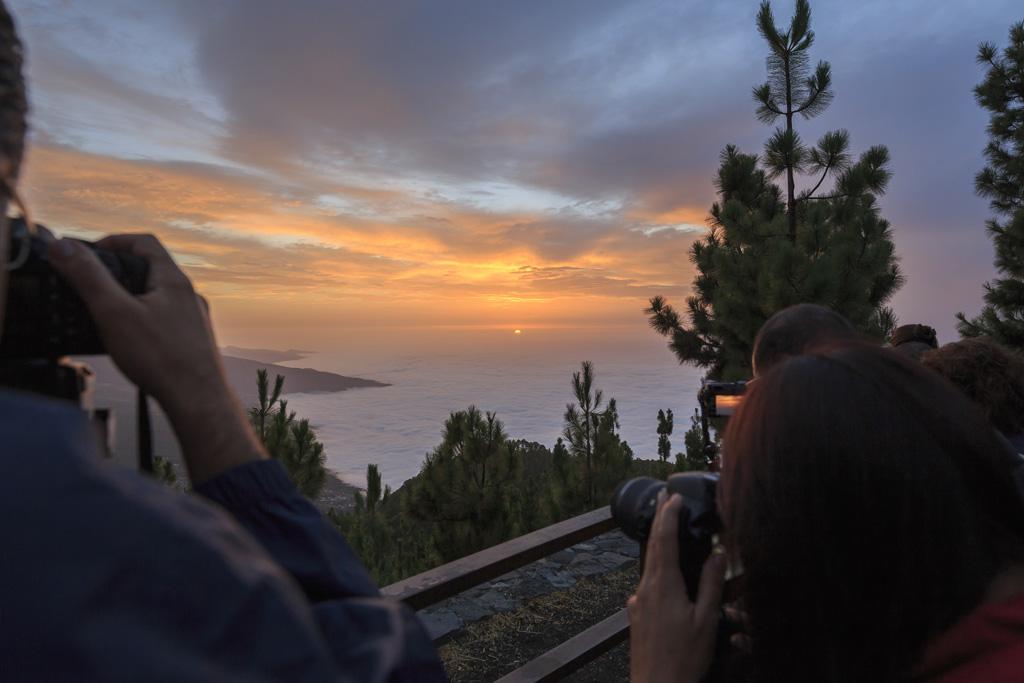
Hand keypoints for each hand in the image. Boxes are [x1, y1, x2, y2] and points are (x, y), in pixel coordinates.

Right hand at [48, 234, 264, 482]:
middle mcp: (189, 297)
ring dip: (132, 298)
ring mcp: (194, 320)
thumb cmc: (162, 358)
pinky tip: (130, 340)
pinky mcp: (193, 343)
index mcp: (174, 282)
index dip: (114, 240)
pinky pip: (165, 321)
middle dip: (119, 271)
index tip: (90, 252)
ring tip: (107, 311)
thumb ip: (89, 278)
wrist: (199, 402)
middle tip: (93, 282)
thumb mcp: (114, 313)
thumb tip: (64, 248)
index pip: (144, 243)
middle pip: (152, 269)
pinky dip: (143, 321)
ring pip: (159, 297)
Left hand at [627, 492, 726, 682]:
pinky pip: (648, 581)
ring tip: (667, 526)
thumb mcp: (706, 620)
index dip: (668, 515)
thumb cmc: (684, 658)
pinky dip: (657, 565)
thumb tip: (717, 554)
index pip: (664, 539)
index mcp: (663, 585)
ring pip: (648, 563)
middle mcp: (646, 588)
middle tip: (664, 498)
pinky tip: (667, 571)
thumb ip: (711, 584)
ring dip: (657, 541)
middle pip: (651, 545)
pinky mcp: (637, 614)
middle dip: (658, 519)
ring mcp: (638, 601)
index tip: (673, 496)